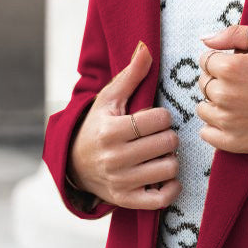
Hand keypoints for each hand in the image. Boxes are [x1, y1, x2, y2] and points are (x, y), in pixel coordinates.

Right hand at [67, 41, 181, 209]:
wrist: (76, 165)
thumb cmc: (98, 126)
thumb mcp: (109, 99)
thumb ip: (131, 75)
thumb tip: (146, 46)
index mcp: (111, 130)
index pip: (160, 119)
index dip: (163, 116)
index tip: (155, 119)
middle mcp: (115, 158)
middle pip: (168, 143)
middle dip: (169, 137)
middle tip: (159, 136)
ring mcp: (121, 182)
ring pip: (170, 168)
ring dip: (171, 160)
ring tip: (160, 154)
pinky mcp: (127, 200)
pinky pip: (163, 198)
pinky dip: (172, 187)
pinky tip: (166, 176)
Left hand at [196, 25, 247, 153]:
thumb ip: (236, 34)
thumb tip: (205, 39)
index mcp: (232, 68)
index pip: (206, 61)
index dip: (221, 61)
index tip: (239, 67)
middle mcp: (225, 95)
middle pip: (204, 84)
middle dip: (219, 81)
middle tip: (244, 85)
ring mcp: (228, 122)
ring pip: (203, 108)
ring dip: (215, 104)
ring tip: (240, 102)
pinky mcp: (234, 142)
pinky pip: (206, 133)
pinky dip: (214, 127)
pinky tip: (233, 120)